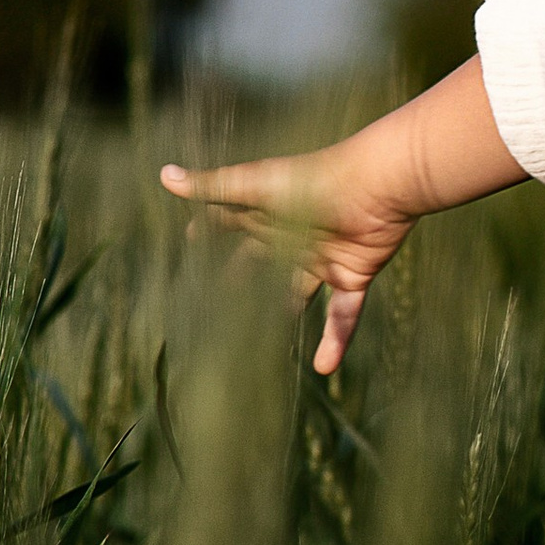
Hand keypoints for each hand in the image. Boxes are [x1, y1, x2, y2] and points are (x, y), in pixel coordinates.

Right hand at [159, 140, 420, 374]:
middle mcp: (296, 236)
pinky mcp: (352, 277)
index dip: (211, 230)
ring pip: (299, 292)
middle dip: (241, 275)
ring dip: (284, 312)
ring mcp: (324, 259)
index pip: (233, 222)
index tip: (190, 241)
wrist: (379, 187)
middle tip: (217, 300)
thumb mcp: (257, 184)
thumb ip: (213, 186)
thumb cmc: (316, 179)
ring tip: (261, 342)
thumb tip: (164, 174)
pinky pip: (343, 316)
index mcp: (271, 212)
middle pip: (262, 260)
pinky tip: (324, 369)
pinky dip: (336, 341)